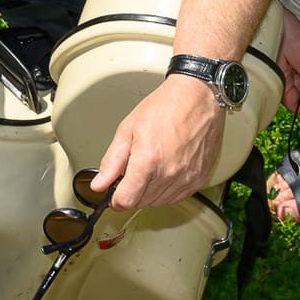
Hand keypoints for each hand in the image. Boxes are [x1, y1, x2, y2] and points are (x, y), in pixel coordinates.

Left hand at [91, 74, 224, 208]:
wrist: (198, 97)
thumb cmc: (166, 106)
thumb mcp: (128, 129)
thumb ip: (112, 161)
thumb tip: (100, 184)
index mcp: (148, 160)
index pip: (126, 200)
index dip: (115, 200)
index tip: (114, 195)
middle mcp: (169, 173)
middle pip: (141, 203)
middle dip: (132, 192)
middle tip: (132, 172)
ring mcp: (187, 178)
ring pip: (159, 202)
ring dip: (149, 193)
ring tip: (150, 168)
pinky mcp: (199, 179)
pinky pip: (177, 197)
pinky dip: (167, 190)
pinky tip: (164, 172)